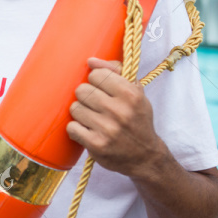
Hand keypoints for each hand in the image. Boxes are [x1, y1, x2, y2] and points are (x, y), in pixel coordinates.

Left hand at [67, 58, 167, 177]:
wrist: (145, 156)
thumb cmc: (137, 119)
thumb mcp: (135, 92)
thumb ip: (115, 71)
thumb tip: (91, 61)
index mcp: (131, 94)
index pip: (96, 74)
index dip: (96, 82)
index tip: (102, 90)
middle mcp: (120, 111)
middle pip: (82, 90)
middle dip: (86, 97)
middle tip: (96, 106)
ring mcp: (107, 129)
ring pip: (74, 108)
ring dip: (81, 113)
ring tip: (93, 119)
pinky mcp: (96, 145)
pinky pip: (71, 127)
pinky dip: (77, 129)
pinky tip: (88, 131)